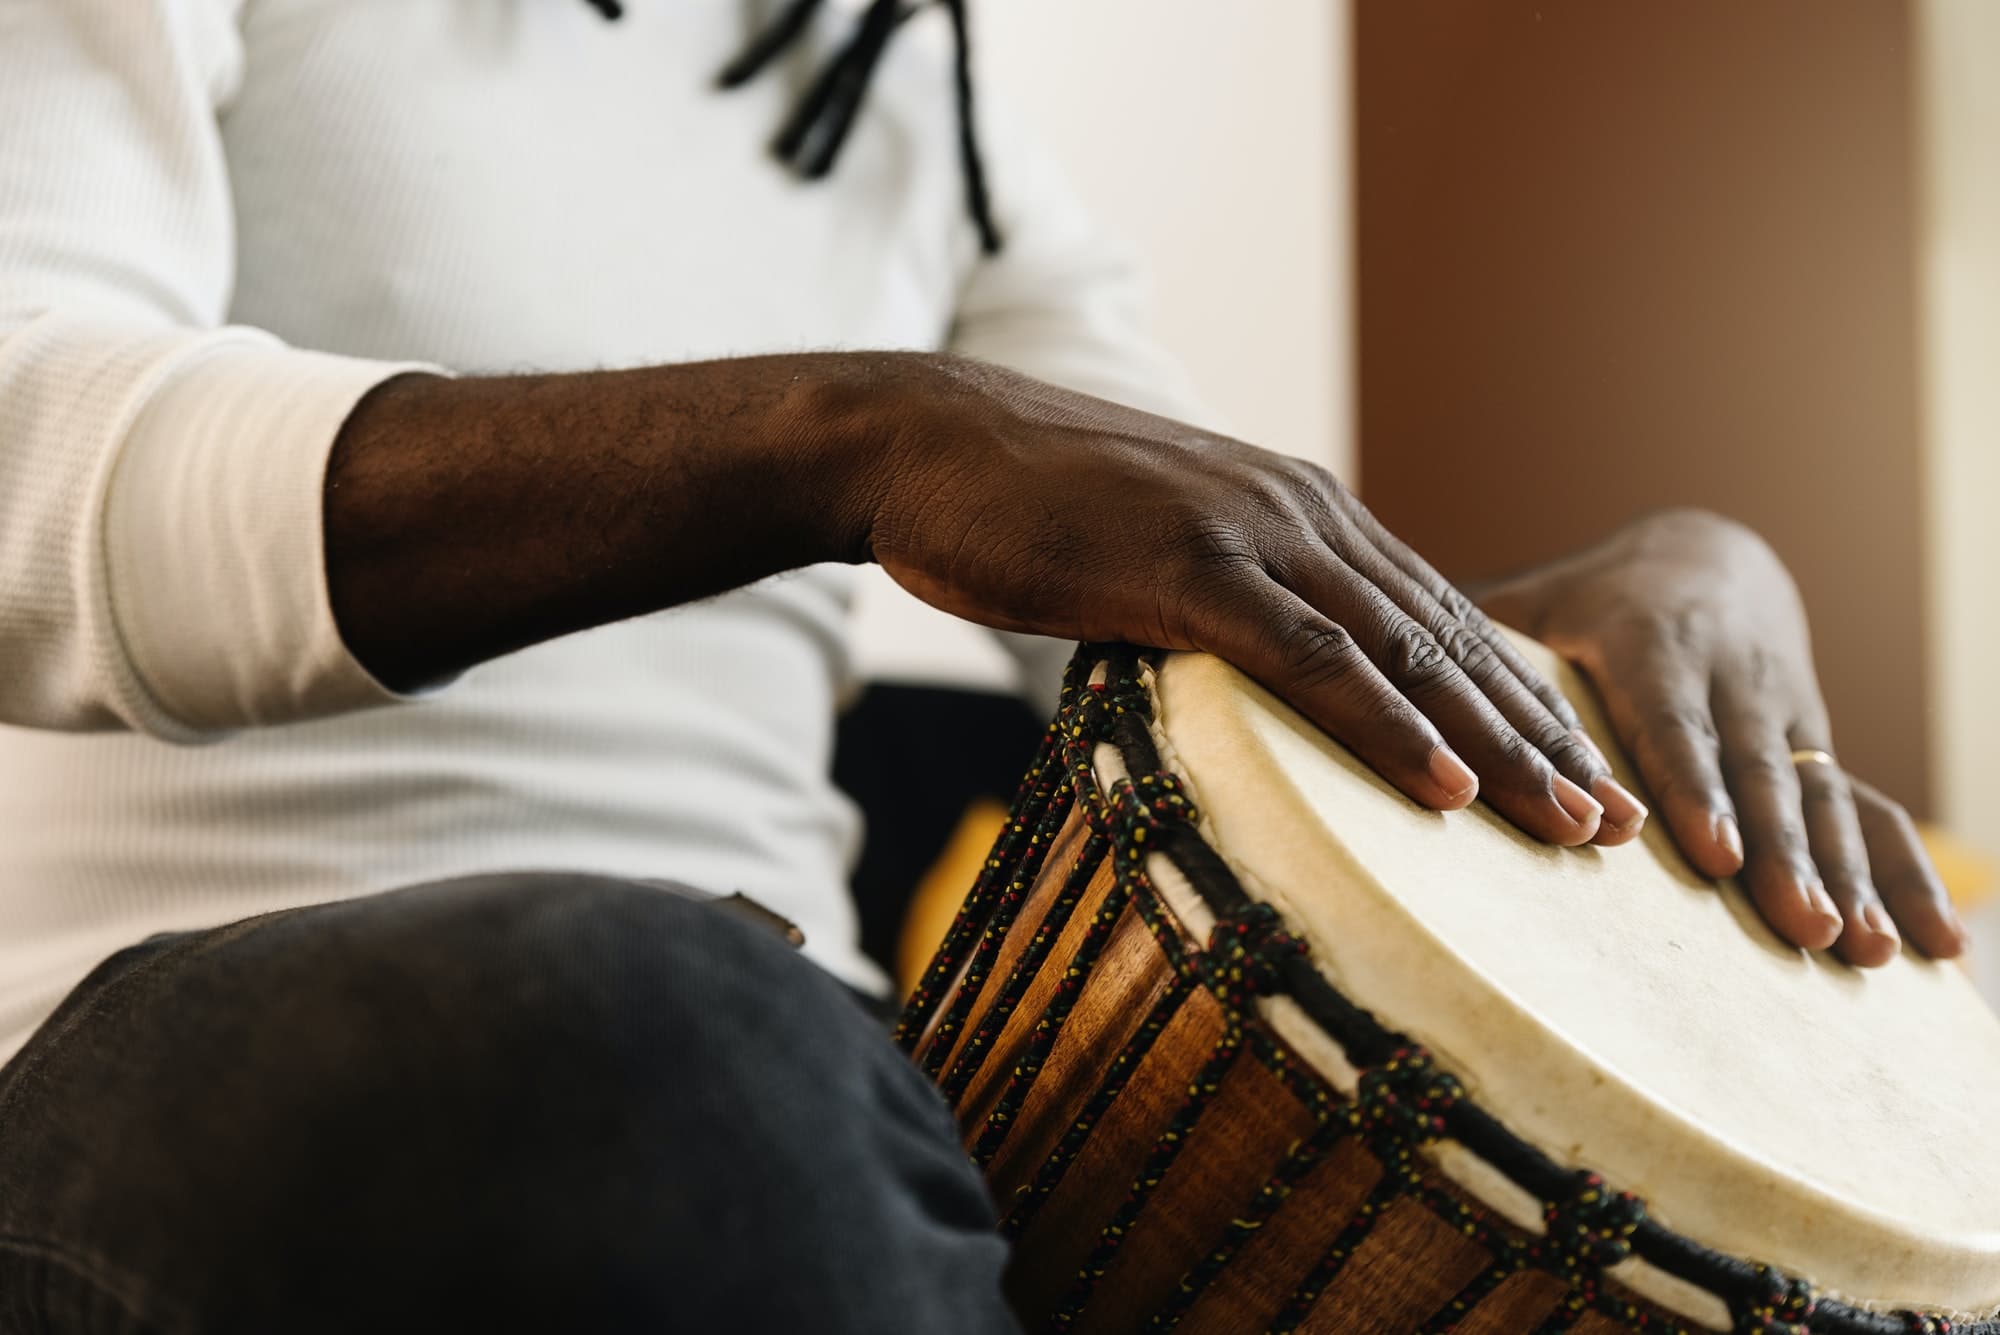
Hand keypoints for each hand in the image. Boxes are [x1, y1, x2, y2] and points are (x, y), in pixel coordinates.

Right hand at [865, 356, 1648, 847]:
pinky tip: (1444, 785)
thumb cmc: (1027, 511)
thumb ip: (1222, 610)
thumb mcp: (1154, 556)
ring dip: (1498, 745)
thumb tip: (1250, 693)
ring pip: (1406, 652)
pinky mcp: (1189, 566)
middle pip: (1451, 639)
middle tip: (1621, 821)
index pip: (1437, 619)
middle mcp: (1302, 515)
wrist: (927, 444)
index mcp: (1301, 515)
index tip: (1580, 776)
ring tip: (1572, 824)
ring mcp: (1251, 535)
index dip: (1517, 702)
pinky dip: (1384, 722)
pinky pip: (1310, 656)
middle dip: (1543, 736)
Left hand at [1478, 509, 1965, 963]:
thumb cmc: (1589, 597)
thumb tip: (1379, 673)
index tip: (1711, 850)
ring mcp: (1787, 715)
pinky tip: (1937, 947)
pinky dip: (1907, 876)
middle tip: (1801, 927)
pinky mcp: (1819, 748)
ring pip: (1825, 795)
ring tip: (1867, 951)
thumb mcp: (1536, 600)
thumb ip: (1475, 641)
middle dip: (1784, 851)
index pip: (1671, 720)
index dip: (1692, 785)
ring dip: (1847, 875)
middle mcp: (1732, 678)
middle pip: (1760, 770)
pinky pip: (1872, 811)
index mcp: (1651, 640)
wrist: (1711, 558)